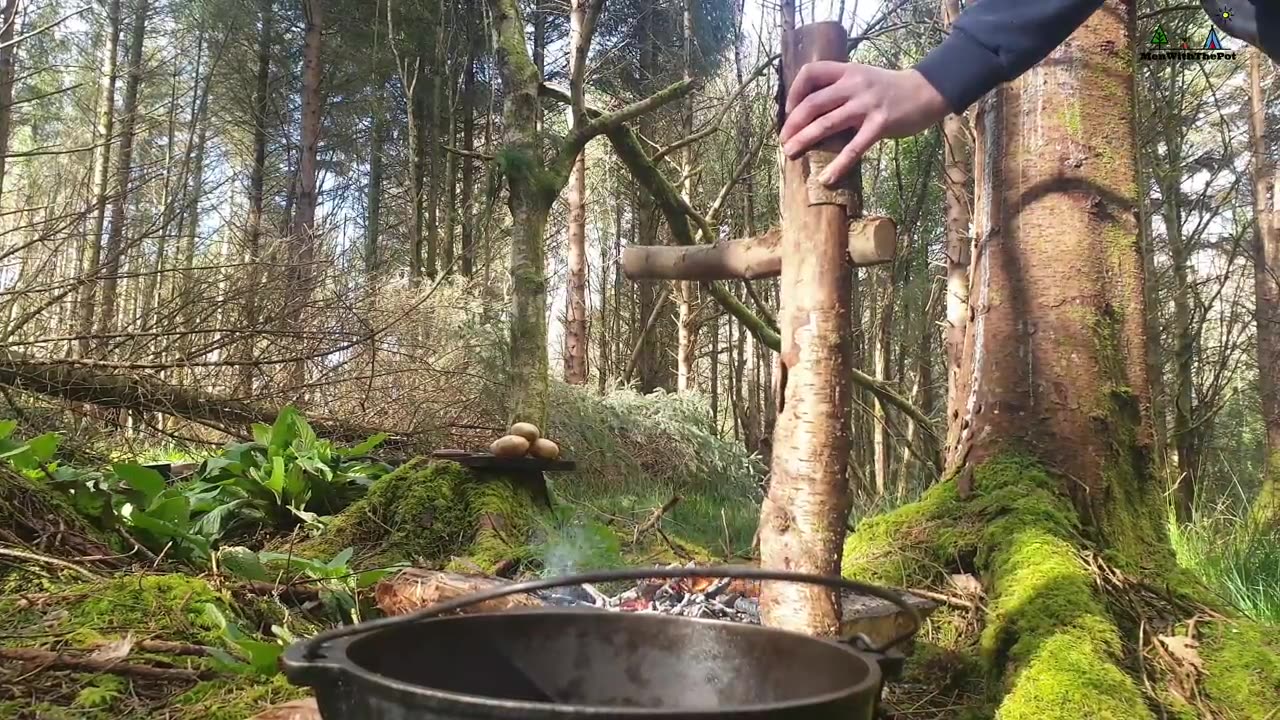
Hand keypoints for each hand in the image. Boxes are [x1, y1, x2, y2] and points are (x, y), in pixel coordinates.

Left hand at [780, 62, 950, 185]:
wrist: (926, 91)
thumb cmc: (890, 89)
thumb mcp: (862, 78)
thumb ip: (840, 90)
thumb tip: (811, 113)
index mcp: (847, 72)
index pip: (810, 73)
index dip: (795, 92)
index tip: (790, 111)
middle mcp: (853, 85)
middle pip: (813, 103)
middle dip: (793, 124)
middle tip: (782, 141)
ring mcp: (866, 104)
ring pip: (827, 123)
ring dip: (804, 140)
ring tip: (790, 153)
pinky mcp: (880, 124)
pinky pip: (854, 148)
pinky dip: (838, 165)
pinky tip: (826, 178)